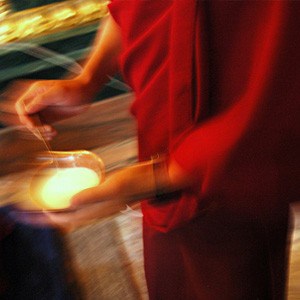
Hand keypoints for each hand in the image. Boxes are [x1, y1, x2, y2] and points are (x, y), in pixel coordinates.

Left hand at [11, 158, 191, 231]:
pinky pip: (85, 199)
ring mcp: (102, 202)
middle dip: (53, 214)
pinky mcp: (105, 194)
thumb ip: (92, 196)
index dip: (51, 218)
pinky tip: (71, 188)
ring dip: (62, 207)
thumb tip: (70, 203)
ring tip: (50, 200)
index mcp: (98, 211)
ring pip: (77, 209)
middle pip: (70, 217)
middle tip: (39, 207)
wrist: (151, 178)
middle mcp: (98, 210)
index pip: (68, 220)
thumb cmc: (135, 181)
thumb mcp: (113, 186)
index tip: (36, 213)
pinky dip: (74, 197)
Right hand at [14, 78, 91, 138]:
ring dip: (40, 132)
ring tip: (52, 132)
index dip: (25, 118)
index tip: (34, 125)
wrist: (87, 92)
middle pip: (25, 118)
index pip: (21, 107)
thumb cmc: (74, 89)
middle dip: (34, 127)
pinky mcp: (50, 118)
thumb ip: (42, 100)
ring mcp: (43, 110)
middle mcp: (37, 102)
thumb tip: (26, 109)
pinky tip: (53, 134)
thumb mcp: (59, 92)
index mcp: (35, 92)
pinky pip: (42, 128)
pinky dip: (45, 133)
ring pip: (33, 125)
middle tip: (47, 129)